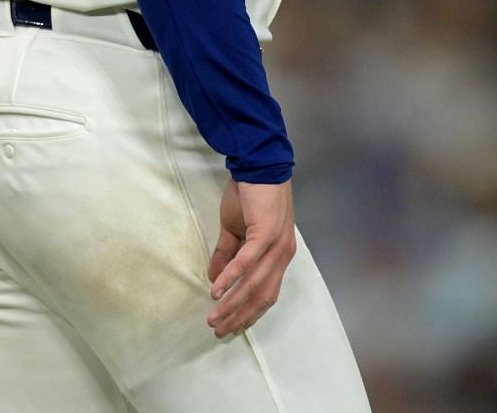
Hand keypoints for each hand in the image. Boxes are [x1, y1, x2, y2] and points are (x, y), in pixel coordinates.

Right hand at [206, 179, 296, 337]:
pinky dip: (231, 279)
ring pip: (255, 284)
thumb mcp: (236, 230)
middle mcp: (283, 255)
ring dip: (232, 303)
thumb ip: (226, 255)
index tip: (231, 328)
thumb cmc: (251, 195)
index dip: (249, 314)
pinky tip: (216, 291)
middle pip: (262, 296)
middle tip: (218, 330)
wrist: (259, 165)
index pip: (267, 294)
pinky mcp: (266, 233)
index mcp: (279, 255)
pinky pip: (247, 262)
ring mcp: (277, 245)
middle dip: (239, 317)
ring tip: (213, 317)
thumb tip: (214, 282)